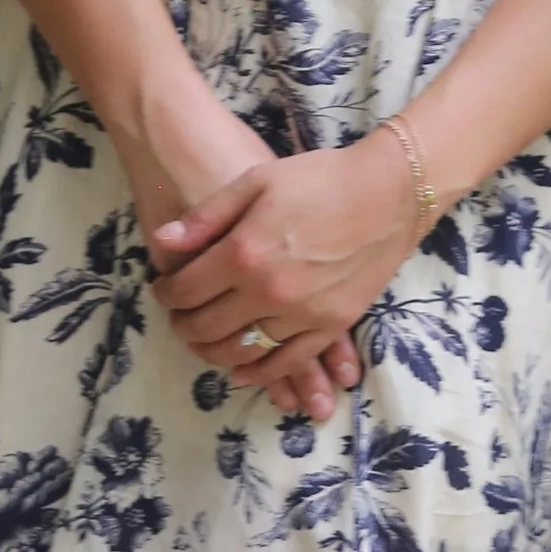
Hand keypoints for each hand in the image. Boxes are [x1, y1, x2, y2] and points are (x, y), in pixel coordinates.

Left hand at [114, 96, 362, 424]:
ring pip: (242, 351)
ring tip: (204, 341)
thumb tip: (162, 242)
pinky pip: (286, 362)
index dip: (166, 295)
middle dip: (184, 326)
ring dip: (214, 351)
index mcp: (244, 252)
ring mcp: (302, 314)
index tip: (162, 290)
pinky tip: (242, 370)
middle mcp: (268, 291)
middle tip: (179, 318)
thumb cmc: (320, 178)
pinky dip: (259, 373)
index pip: (186, 290)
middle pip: (207, 327)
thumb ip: (207, 216)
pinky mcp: (331, 326)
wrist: (388, 192)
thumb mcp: (256, 181)